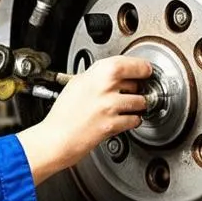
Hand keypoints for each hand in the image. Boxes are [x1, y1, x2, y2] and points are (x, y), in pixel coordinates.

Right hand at [16, 55, 151, 184]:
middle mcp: (104, 87)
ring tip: (126, 108)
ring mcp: (109, 106)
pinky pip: (135, 120)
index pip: (130, 64)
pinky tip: (123, 120)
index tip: (146, 70)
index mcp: (96, 73)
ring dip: (138, 106)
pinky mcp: (112, 124)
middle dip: (137, 89)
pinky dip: (132, 121)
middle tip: (130, 92)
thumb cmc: (63, 113)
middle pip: (138, 83)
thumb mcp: (77, 83)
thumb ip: (97, 75)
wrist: (55, 137)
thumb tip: (116, 70)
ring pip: (141, 102)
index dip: (142, 67)